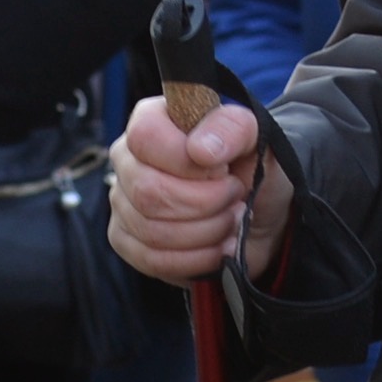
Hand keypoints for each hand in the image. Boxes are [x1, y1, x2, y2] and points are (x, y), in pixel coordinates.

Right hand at [108, 95, 286, 285]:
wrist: (259, 212)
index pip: (147, 138)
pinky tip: (219, 245)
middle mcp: (128, 160)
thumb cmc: (251, 168)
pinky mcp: (127, 241)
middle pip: (148, 192)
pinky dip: (196, 258)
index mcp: (151, 121)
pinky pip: (151, 260)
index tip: (224, 169)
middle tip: (235, 196)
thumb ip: (233, 128)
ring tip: (232, 219)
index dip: (189, 161)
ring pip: (152, 231)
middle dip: (206, 202)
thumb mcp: (256, 138)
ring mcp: (123, 203)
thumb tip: (200, 149)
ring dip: (207, 231)